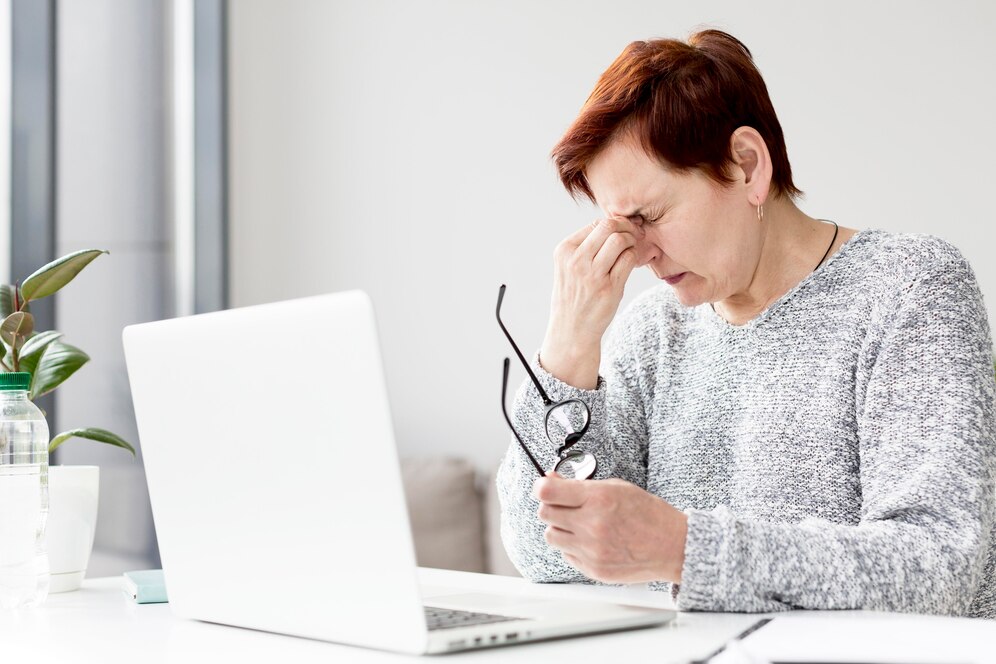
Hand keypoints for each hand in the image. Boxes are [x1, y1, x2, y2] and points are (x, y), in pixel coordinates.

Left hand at [533, 471, 686, 583]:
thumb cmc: (648, 514)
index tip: (543, 487)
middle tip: (566, 506)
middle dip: (551, 506)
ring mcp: (592, 549)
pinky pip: (566, 554)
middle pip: (544, 513)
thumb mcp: (615, 487)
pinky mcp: (593, 569)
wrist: (672, 546)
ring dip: (560, 528)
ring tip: (579, 525)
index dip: (541, 487)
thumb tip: (550, 479)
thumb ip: (579, 485)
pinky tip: (592, 541)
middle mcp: (592, 524)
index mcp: (598, 498)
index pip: (547, 492)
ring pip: (551, 535)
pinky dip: (573, 546)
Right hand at [540, 217, 644, 388]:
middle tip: (636, 233)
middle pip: (608, 226)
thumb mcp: (569, 267)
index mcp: (564, 251)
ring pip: (620, 240)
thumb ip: (586, 247)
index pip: (595, 223)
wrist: (571, 330)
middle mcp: (576, 260)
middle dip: (627, 226)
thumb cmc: (574, 296)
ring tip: (635, 247)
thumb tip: (616, 224)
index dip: (615, 223)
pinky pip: (629, 260)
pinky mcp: (609, 288)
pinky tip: (635, 260)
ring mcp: (592, 274)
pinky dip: (636, 256)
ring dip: (633, 240)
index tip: (625, 229)